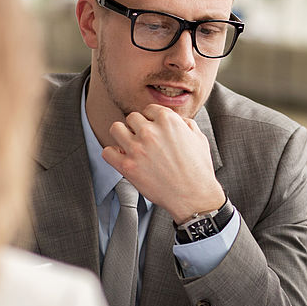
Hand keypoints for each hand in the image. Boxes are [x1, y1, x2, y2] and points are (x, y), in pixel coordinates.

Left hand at [102, 104, 224, 221]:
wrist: (194, 195)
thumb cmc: (198, 169)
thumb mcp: (199, 138)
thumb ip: (185, 123)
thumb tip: (177, 120)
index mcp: (167, 120)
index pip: (149, 109)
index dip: (151, 120)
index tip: (153, 130)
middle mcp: (149, 131)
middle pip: (131, 118)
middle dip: (137, 128)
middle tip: (143, 140)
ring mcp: (136, 148)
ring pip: (115, 129)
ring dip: (122, 136)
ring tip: (130, 146)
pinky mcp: (127, 166)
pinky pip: (107, 152)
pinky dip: (112, 154)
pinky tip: (122, 158)